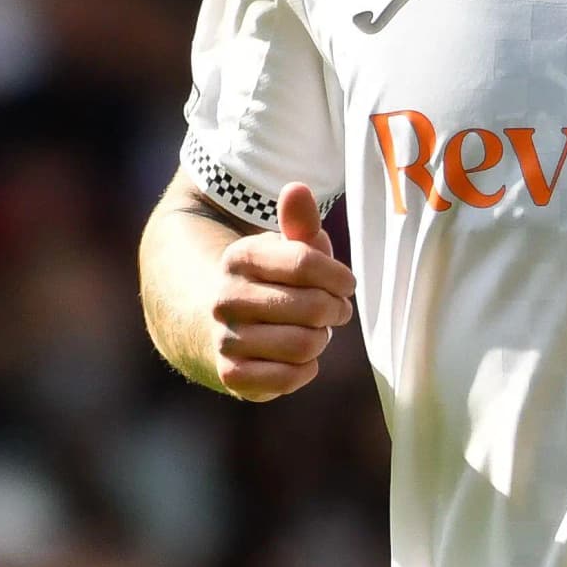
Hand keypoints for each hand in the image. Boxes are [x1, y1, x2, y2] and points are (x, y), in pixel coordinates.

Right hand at [203, 185, 355, 399]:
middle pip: (312, 308)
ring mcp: (225, 338)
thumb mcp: (284, 249)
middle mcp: (225, 298)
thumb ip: (298, 222)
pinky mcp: (232, 375)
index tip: (346, 284)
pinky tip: (301, 358)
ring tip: (316, 332)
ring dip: (321, 340)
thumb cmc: (270, 283)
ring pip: (304, 345)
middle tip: (335, 310)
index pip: (305, 263)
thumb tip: (297, 188)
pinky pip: (288, 378)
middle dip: (335, 310)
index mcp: (239, 258)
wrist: (221, 326)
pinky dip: (305, 370)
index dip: (338, 277)